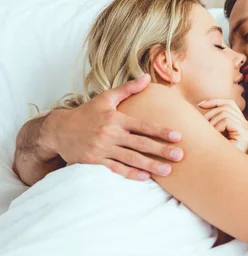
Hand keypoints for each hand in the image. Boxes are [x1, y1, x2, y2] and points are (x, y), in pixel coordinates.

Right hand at [53, 74, 183, 179]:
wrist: (58, 131)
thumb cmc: (86, 113)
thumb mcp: (105, 98)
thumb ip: (128, 89)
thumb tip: (147, 77)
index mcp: (116, 118)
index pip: (143, 125)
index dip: (161, 131)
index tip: (178, 136)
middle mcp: (110, 134)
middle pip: (140, 144)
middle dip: (161, 150)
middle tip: (180, 156)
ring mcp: (102, 149)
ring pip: (130, 159)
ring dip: (150, 165)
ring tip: (167, 171)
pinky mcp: (94, 162)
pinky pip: (115, 169)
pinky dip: (130, 174)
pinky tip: (145, 178)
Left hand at [198, 98, 247, 152]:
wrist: (220, 176)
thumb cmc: (212, 156)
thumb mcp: (213, 133)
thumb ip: (213, 119)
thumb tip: (202, 104)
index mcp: (245, 126)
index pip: (230, 104)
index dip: (215, 101)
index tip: (200, 105)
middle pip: (227, 106)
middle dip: (210, 114)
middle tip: (202, 127)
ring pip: (225, 112)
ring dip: (212, 123)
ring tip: (209, 135)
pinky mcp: (247, 134)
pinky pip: (227, 120)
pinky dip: (216, 127)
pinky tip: (215, 138)